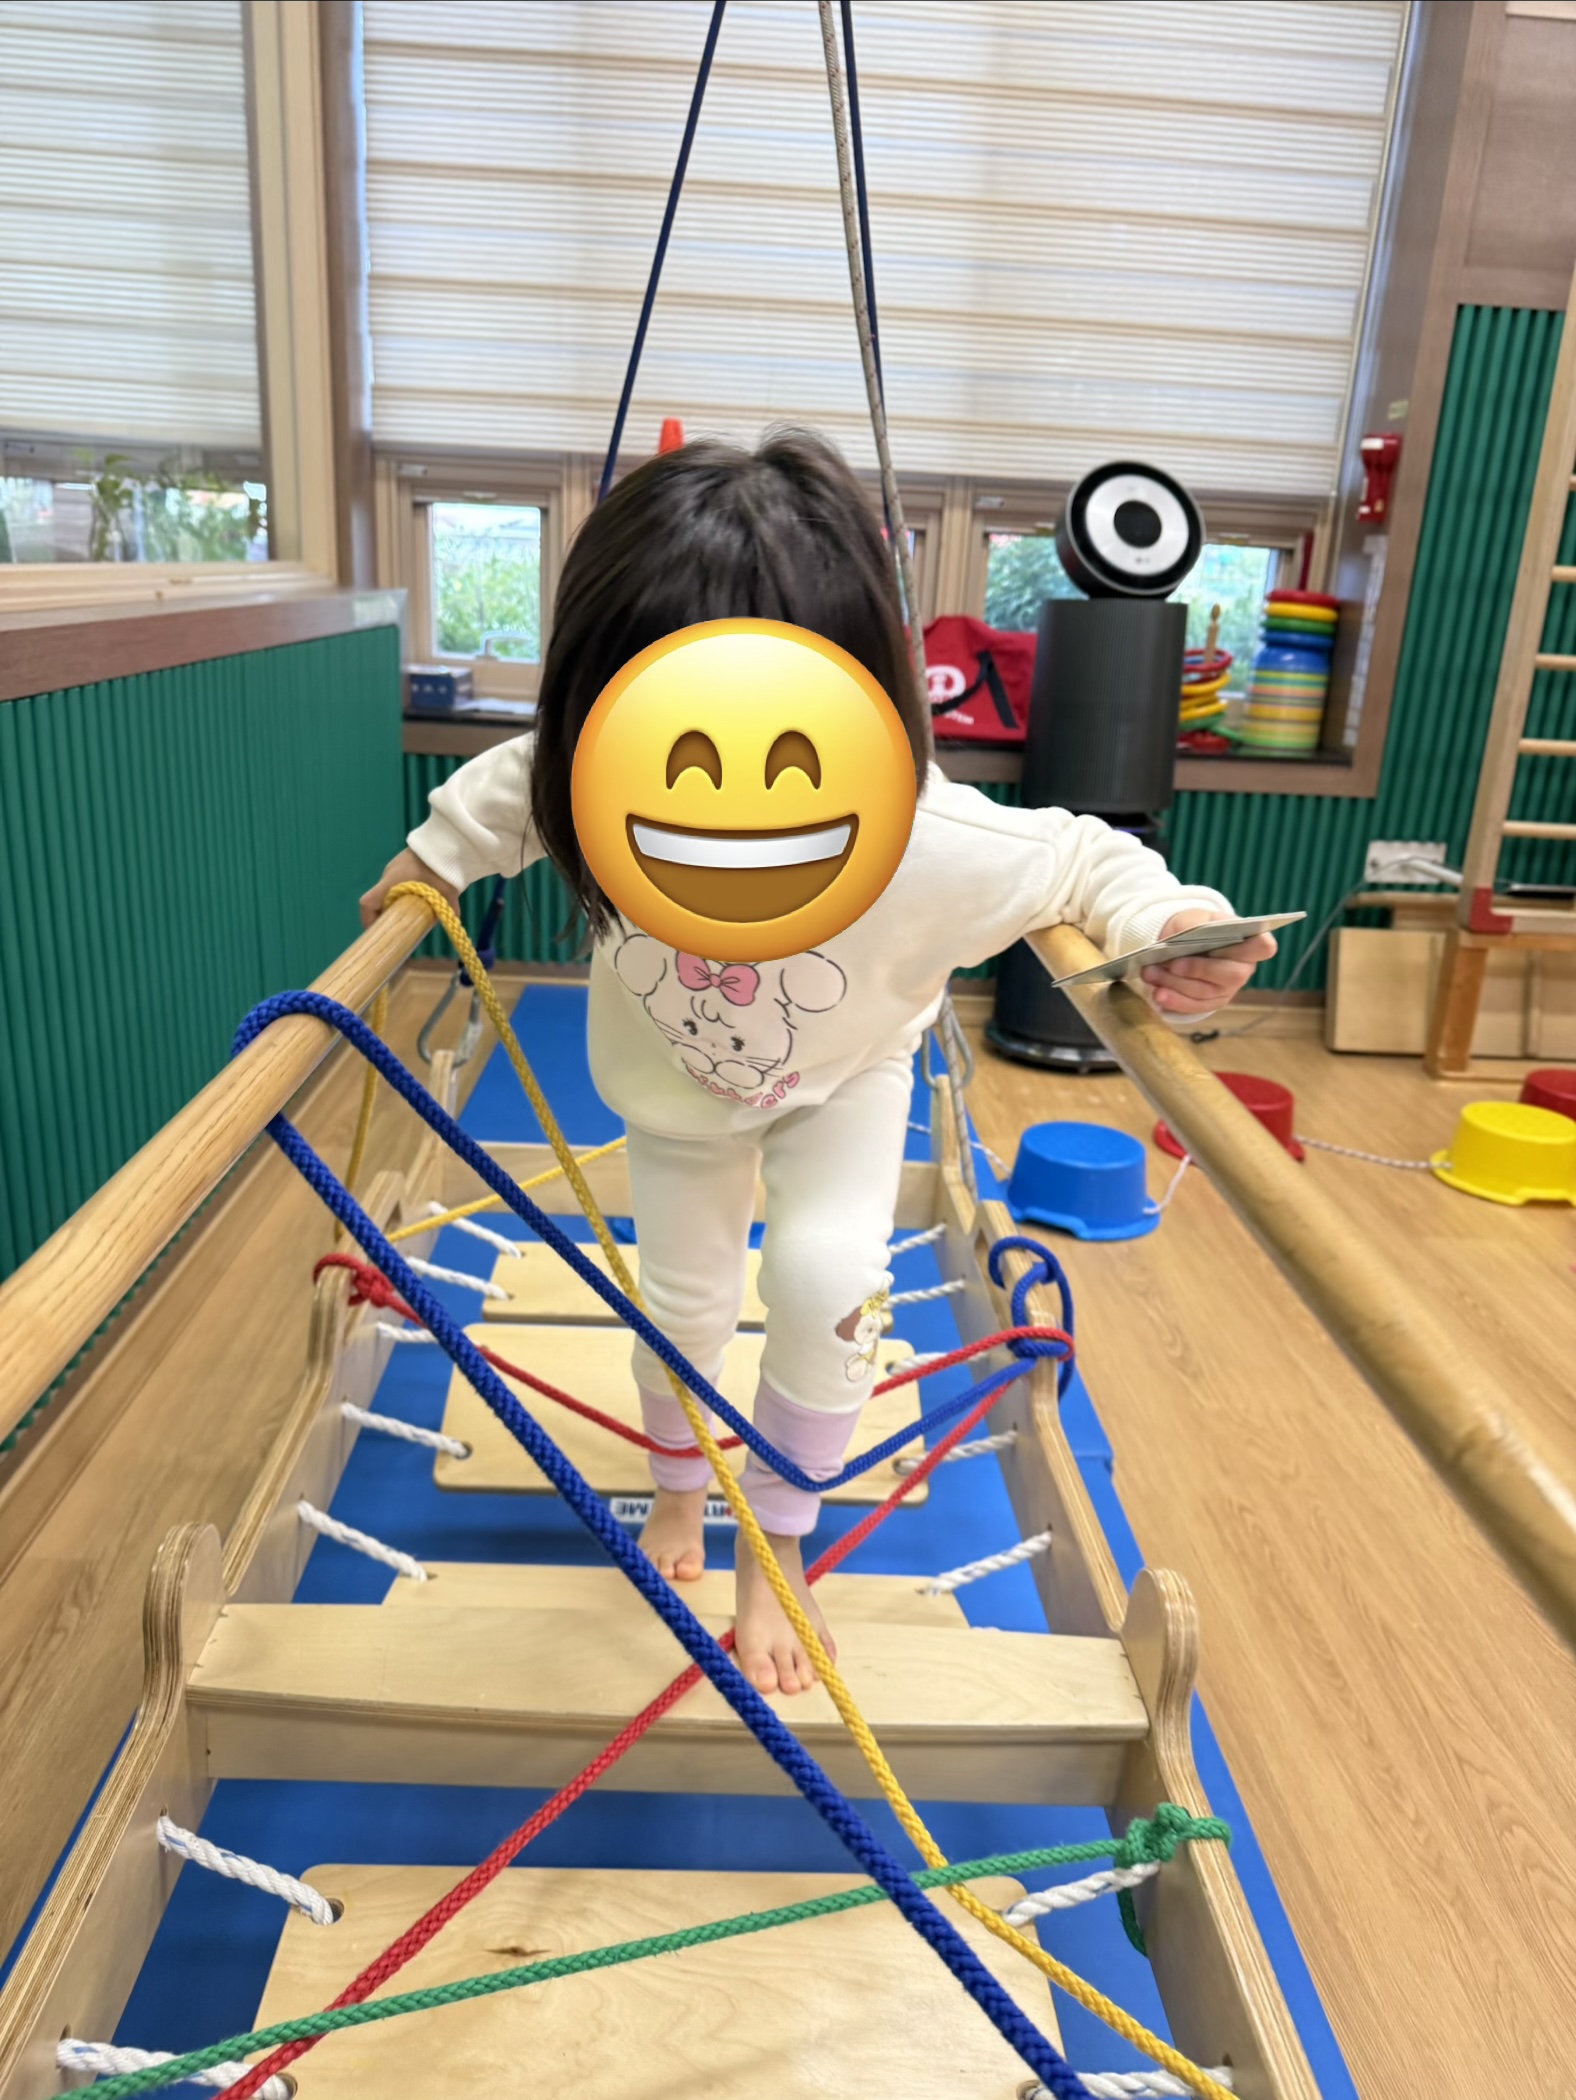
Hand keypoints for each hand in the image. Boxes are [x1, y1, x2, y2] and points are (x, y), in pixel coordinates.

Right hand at [360, 848, 459, 928]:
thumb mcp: (448, 892)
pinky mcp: (400, 862)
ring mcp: (393, 867)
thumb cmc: (443, 868)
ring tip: (410, 913)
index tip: (377, 933)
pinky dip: (401, 892)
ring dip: (394, 904)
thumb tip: (453, 921)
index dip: (367, 920)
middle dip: (385, 916)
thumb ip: (449, 909)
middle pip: (377, 900)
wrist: (447, 840)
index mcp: (393, 883)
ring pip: (388, 891)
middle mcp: (388, 875)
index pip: (367, 902)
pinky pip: (396, 882)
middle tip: (398, 929)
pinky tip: (417, 896)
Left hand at [1141, 908, 1277, 1015]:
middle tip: (1172, 964)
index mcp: (1248, 942)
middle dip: (1198, 969)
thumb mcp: (1194, 918)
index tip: (1227, 943)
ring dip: (1176, 984)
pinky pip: (1195, 1007)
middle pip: (1230, 975)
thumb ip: (1195, 926)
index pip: (1263, 947)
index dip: (1253, 947)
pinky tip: (1158, 995)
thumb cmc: (1194, 927)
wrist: (1181, 943)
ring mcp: (1227, 989)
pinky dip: (1174, 1001)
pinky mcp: (1210, 1003)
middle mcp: (1243, 968)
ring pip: (1206, 992)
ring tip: (1150, 974)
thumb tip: (1185, 940)